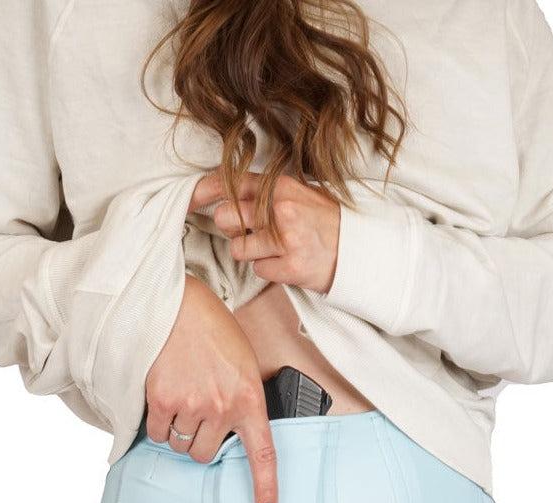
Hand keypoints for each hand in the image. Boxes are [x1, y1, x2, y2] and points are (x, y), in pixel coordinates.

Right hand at [145, 274, 277, 502]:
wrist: (178, 304)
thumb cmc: (213, 331)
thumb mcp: (243, 364)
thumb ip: (240, 399)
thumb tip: (225, 433)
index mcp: (249, 398)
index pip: (262, 453)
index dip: (265, 487)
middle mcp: (222, 407)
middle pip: (205, 454)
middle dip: (199, 441)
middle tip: (197, 414)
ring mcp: (191, 406)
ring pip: (180, 445)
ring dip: (178, 431)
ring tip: (181, 396)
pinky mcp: (161, 401)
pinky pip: (158, 434)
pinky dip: (159, 424)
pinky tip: (163, 396)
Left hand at [190, 171, 340, 292]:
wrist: (362, 252)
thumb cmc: (330, 224)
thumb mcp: (302, 195)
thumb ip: (267, 192)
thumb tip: (225, 197)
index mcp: (283, 187)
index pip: (231, 183)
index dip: (203, 192)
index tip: (190, 201)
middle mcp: (281, 210)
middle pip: (226, 219)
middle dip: (233, 229)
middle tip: (254, 232)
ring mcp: (286, 240)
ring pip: (239, 249)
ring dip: (251, 252)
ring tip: (276, 249)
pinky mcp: (290, 268)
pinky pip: (258, 270)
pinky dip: (269, 270)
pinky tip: (288, 263)